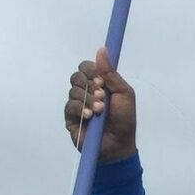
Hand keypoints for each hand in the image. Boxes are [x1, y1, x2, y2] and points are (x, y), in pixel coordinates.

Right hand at [65, 47, 136, 162]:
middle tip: (102, 97)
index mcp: (99, 83)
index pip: (86, 66)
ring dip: (88, 99)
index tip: (102, 81)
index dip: (92, 71)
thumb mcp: (124, 93)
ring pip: (73, 90)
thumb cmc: (124, 120)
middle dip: (90, 85)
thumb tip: (101, 49)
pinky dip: (80, 108)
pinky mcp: (71, 118)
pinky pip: (70, 106)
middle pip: (77, 76)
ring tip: (100, 111)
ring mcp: (78, 104)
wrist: (118, 145)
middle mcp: (87, 91)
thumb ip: (111, 73)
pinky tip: (90, 117)